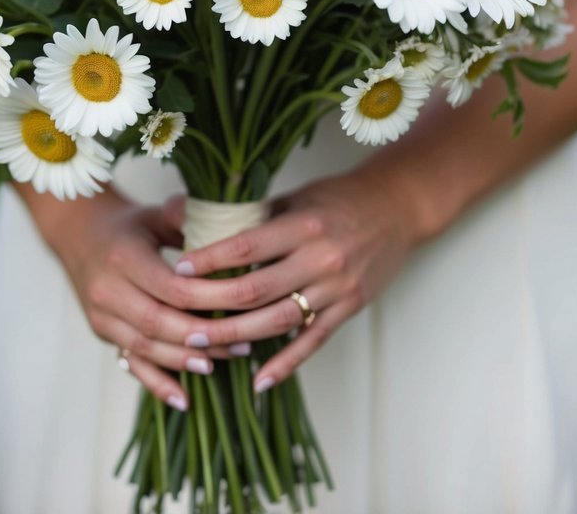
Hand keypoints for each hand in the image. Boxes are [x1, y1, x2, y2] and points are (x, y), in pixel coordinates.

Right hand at [17, 184, 239, 409]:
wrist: (78, 234)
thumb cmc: (128, 224)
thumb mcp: (155, 213)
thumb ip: (187, 217)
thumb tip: (228, 215)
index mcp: (124, 257)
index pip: (172, 287)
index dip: (207, 300)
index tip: (242, 307)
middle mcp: (107, 290)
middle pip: (159, 323)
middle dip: (202, 337)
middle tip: (242, 342)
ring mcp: (102, 316)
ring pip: (145, 347)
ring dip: (185, 359)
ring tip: (223, 361)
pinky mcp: (102, 333)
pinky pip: (130, 363)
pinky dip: (156, 383)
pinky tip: (183, 399)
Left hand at [172, 163, 420, 391]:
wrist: (397, 208)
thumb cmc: (341, 198)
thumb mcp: (299, 197)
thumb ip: (259, 217)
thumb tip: (206, 227)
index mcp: (304, 224)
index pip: (246, 247)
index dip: (209, 260)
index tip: (179, 268)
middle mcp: (321, 258)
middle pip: (256, 290)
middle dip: (213, 306)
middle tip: (180, 316)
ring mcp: (337, 287)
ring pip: (279, 320)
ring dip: (238, 337)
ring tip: (203, 345)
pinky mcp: (350, 308)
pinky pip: (312, 341)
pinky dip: (285, 363)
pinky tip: (259, 379)